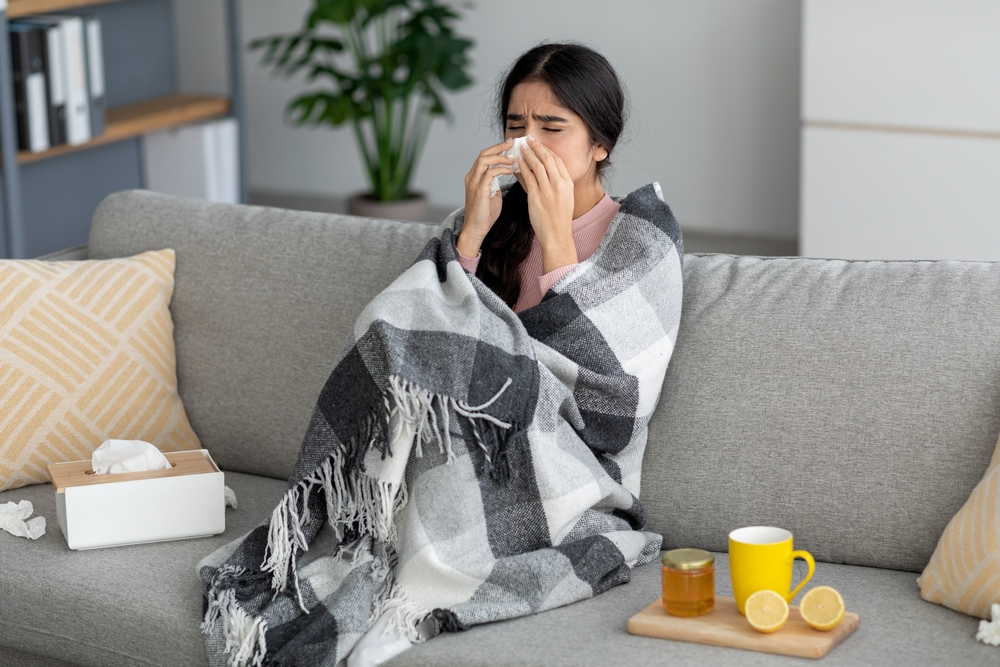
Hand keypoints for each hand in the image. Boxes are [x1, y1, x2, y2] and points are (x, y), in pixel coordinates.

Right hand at [457, 140, 514, 257]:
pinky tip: (511, 170)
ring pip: (485, 160)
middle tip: (513, 143)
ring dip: (500, 156)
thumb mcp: (493, 194)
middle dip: (499, 147)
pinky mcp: (479, 190)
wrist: (476, 228)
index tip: (511, 145)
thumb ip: (496, 183)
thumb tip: (506, 174)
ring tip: (513, 157)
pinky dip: (501, 169)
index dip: (497, 149)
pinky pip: (490, 173)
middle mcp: (472, 177)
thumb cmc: (485, 214)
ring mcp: (474, 183)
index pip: (485, 156)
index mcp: (475, 177)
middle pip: (484, 153)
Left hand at [517, 137, 577, 272]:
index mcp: (568, 183)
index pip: (558, 160)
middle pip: (548, 159)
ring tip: (521, 146)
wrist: (557, 235)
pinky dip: (522, 167)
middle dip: (537, 146)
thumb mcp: (564, 198)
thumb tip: (545, 172)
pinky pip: (528, 177)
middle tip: (529, 139)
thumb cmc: (558, 219)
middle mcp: (559, 184)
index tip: (539, 144)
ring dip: (528, 153)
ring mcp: (548, 190)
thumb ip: (557, 184)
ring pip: (537, 165)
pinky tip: (517, 162)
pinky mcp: (536, 197)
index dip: (547, 150)